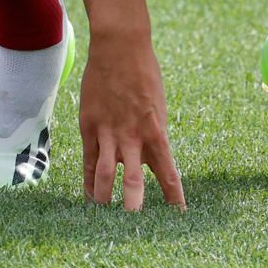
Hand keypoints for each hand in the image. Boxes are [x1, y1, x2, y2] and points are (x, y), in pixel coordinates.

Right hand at [80, 32, 184, 210]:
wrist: (120, 46)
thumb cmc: (144, 73)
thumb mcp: (156, 106)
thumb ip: (152, 134)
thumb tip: (148, 159)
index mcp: (156, 131)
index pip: (168, 172)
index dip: (173, 196)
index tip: (179, 214)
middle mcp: (133, 135)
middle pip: (133, 178)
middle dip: (134, 203)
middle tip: (134, 222)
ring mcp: (108, 131)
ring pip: (105, 173)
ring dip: (105, 197)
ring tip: (105, 215)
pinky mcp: (89, 125)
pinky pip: (88, 159)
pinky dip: (89, 180)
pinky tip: (90, 196)